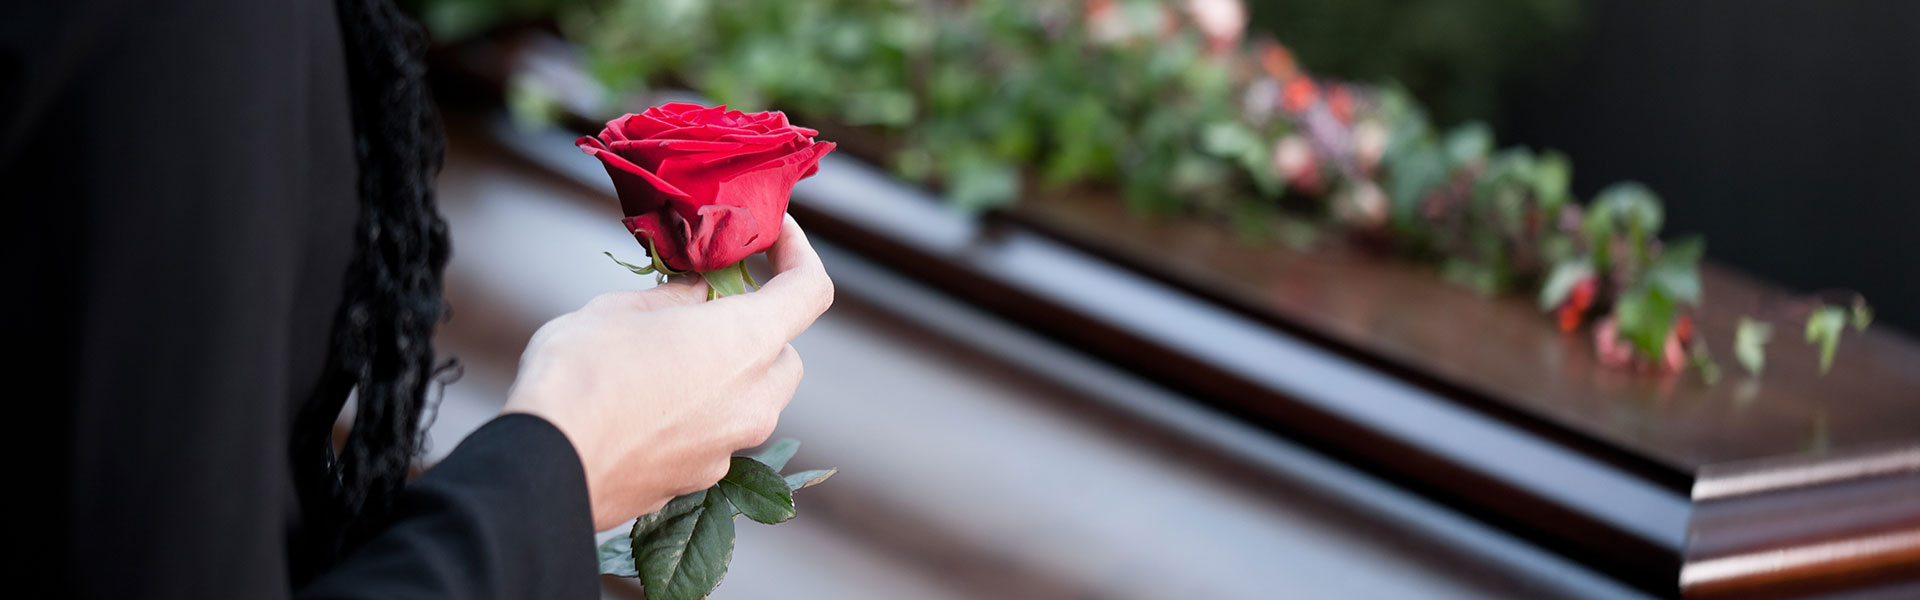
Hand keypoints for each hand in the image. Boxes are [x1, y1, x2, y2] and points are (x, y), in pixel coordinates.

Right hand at [503, 215, 833, 530]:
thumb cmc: (579, 376)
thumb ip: (675, 298)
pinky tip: (648, 405)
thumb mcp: (621, 310)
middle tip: (707, 308)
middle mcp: (754, 399)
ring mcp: (732, 447)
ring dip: (728, 374)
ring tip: (667, 357)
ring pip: (753, 400)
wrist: (546, 468)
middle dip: (756, 329)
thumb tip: (698, 293)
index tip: (776, 236)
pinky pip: (718, 436)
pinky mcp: (703, 480)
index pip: (810, 290)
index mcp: (745, 342)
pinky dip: (700, 414)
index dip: (799, 254)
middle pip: (785, 355)